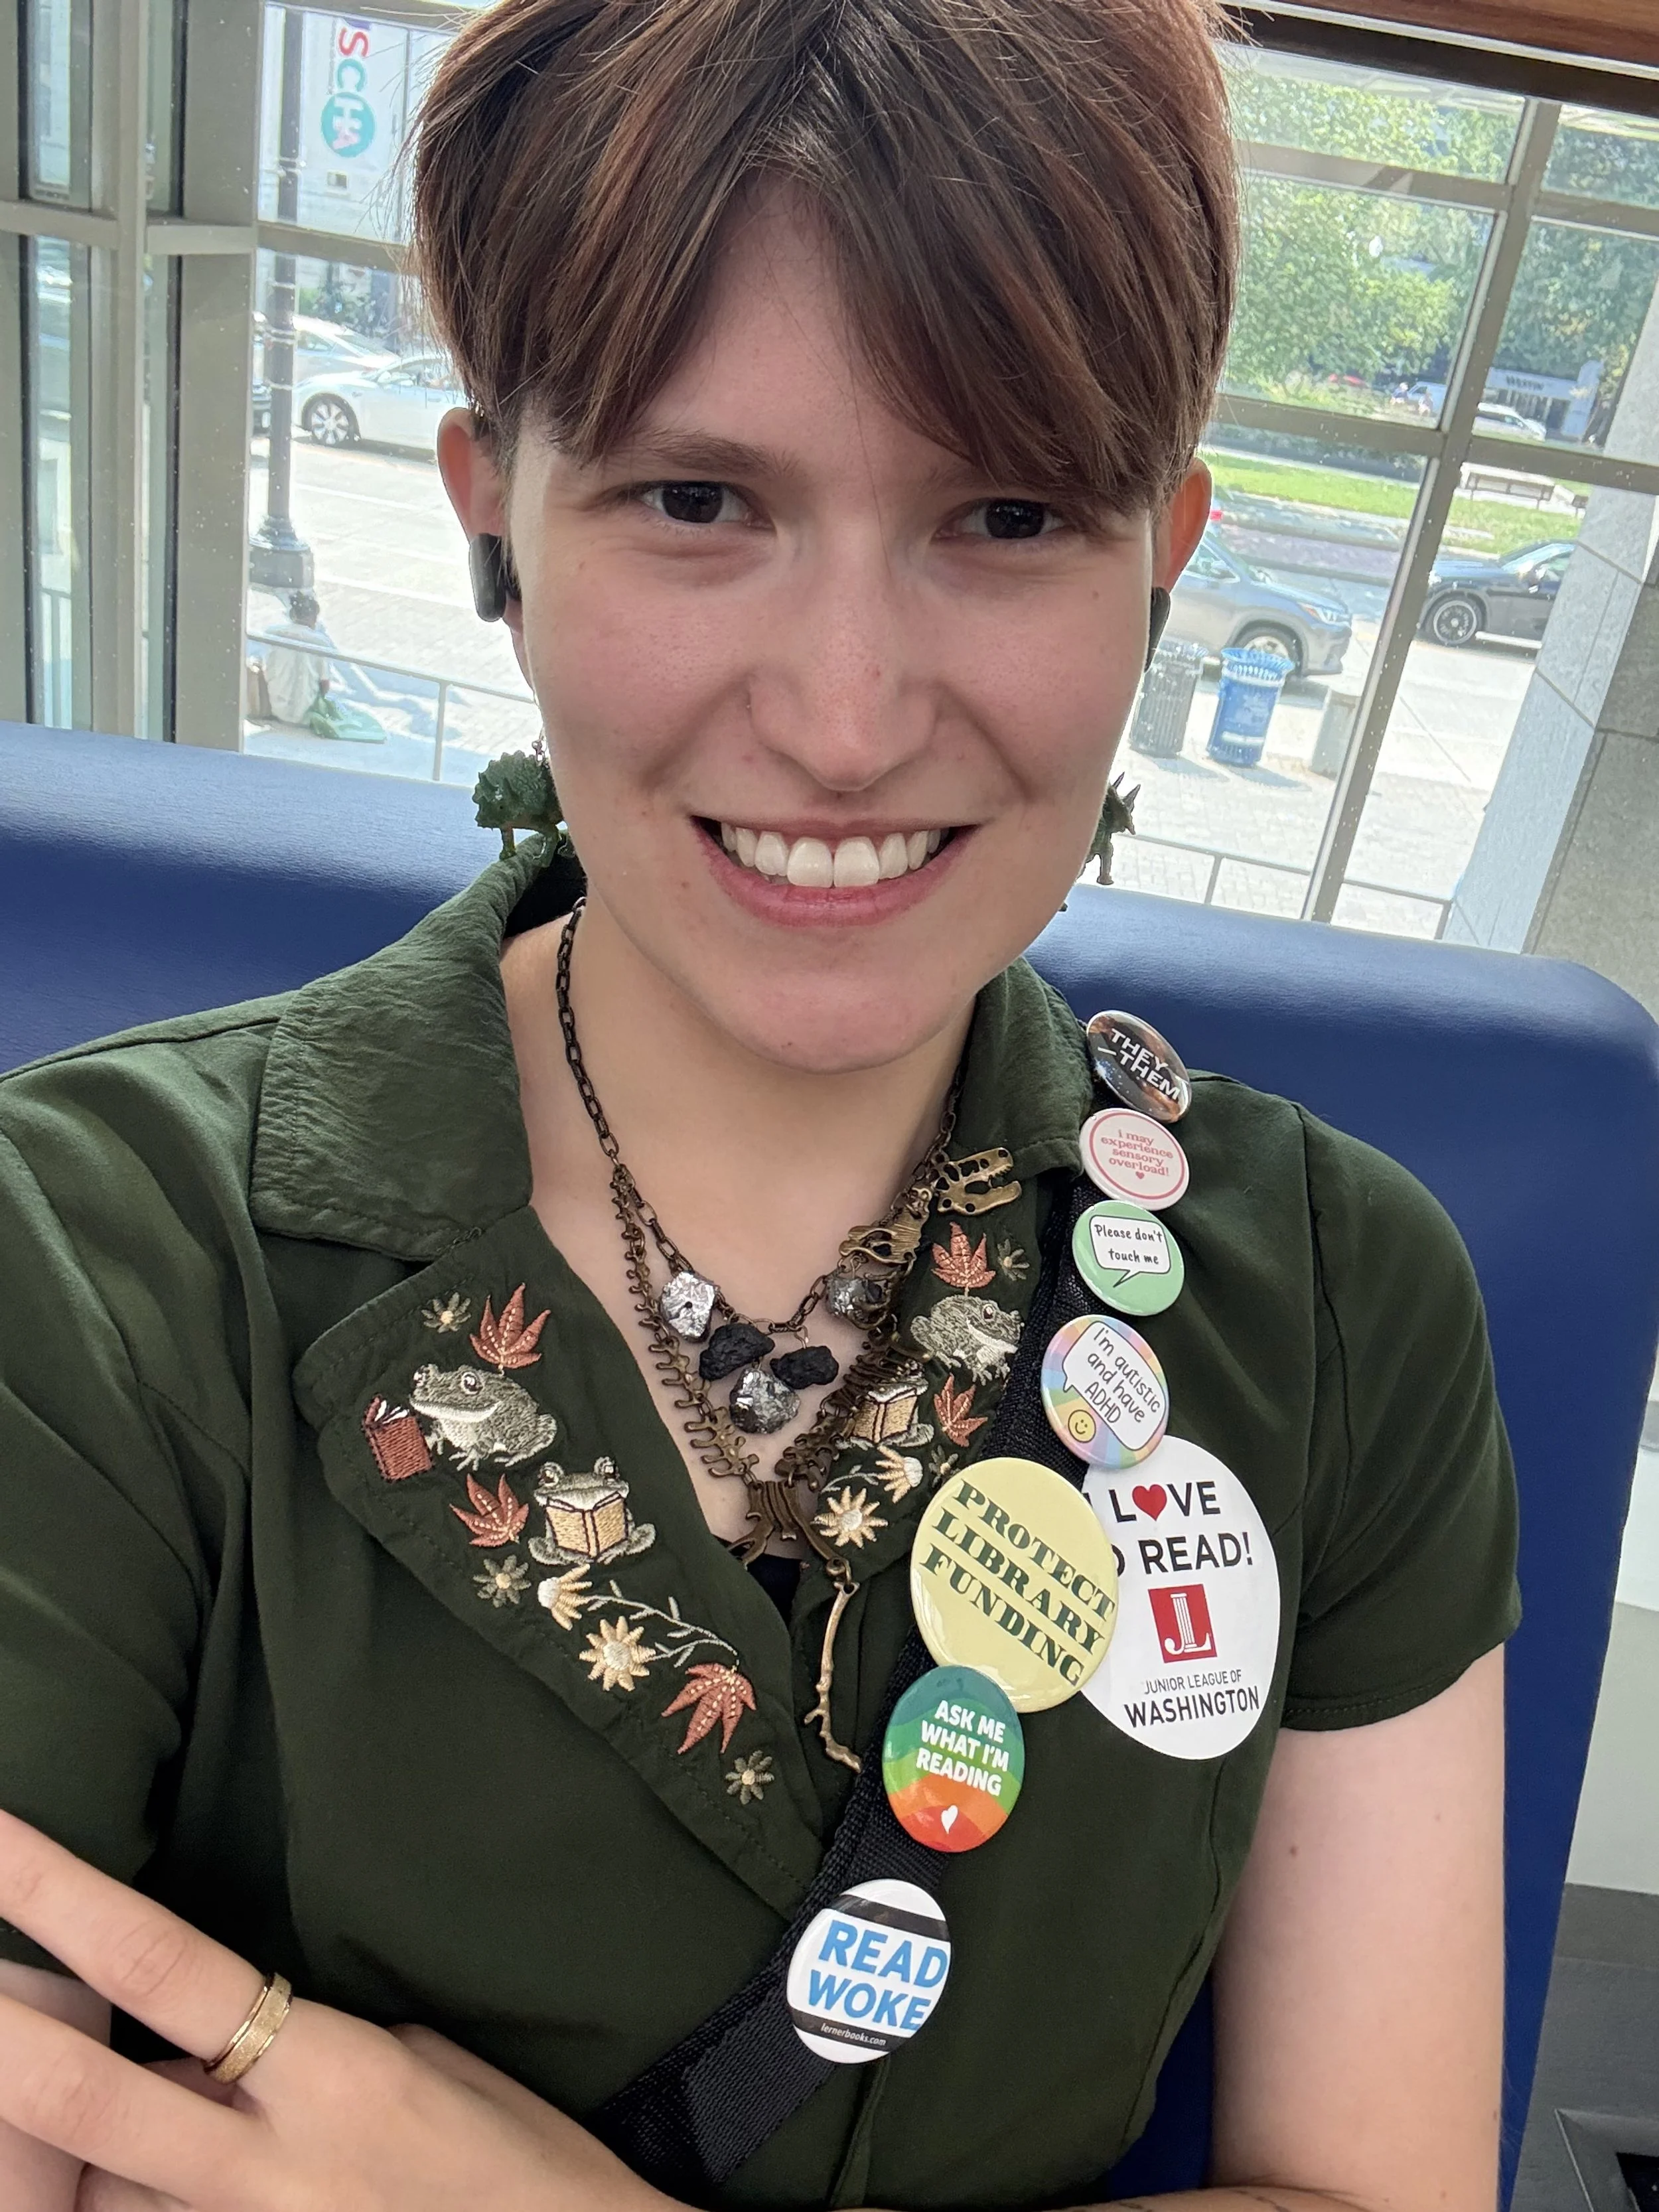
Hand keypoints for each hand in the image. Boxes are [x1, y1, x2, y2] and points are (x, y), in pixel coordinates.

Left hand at [0, 1809, 670, 2211]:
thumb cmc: (517, 2158)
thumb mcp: (419, 2062)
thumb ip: (297, 2048)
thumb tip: (197, 2038)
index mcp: (330, 2070)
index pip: (162, 1966)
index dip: (60, 1898)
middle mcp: (266, 2168)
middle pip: (79, 2095)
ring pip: (91, 2198)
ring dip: (79, 2161)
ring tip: (136, 2113)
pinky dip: (125, 2210)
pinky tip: (160, 2180)